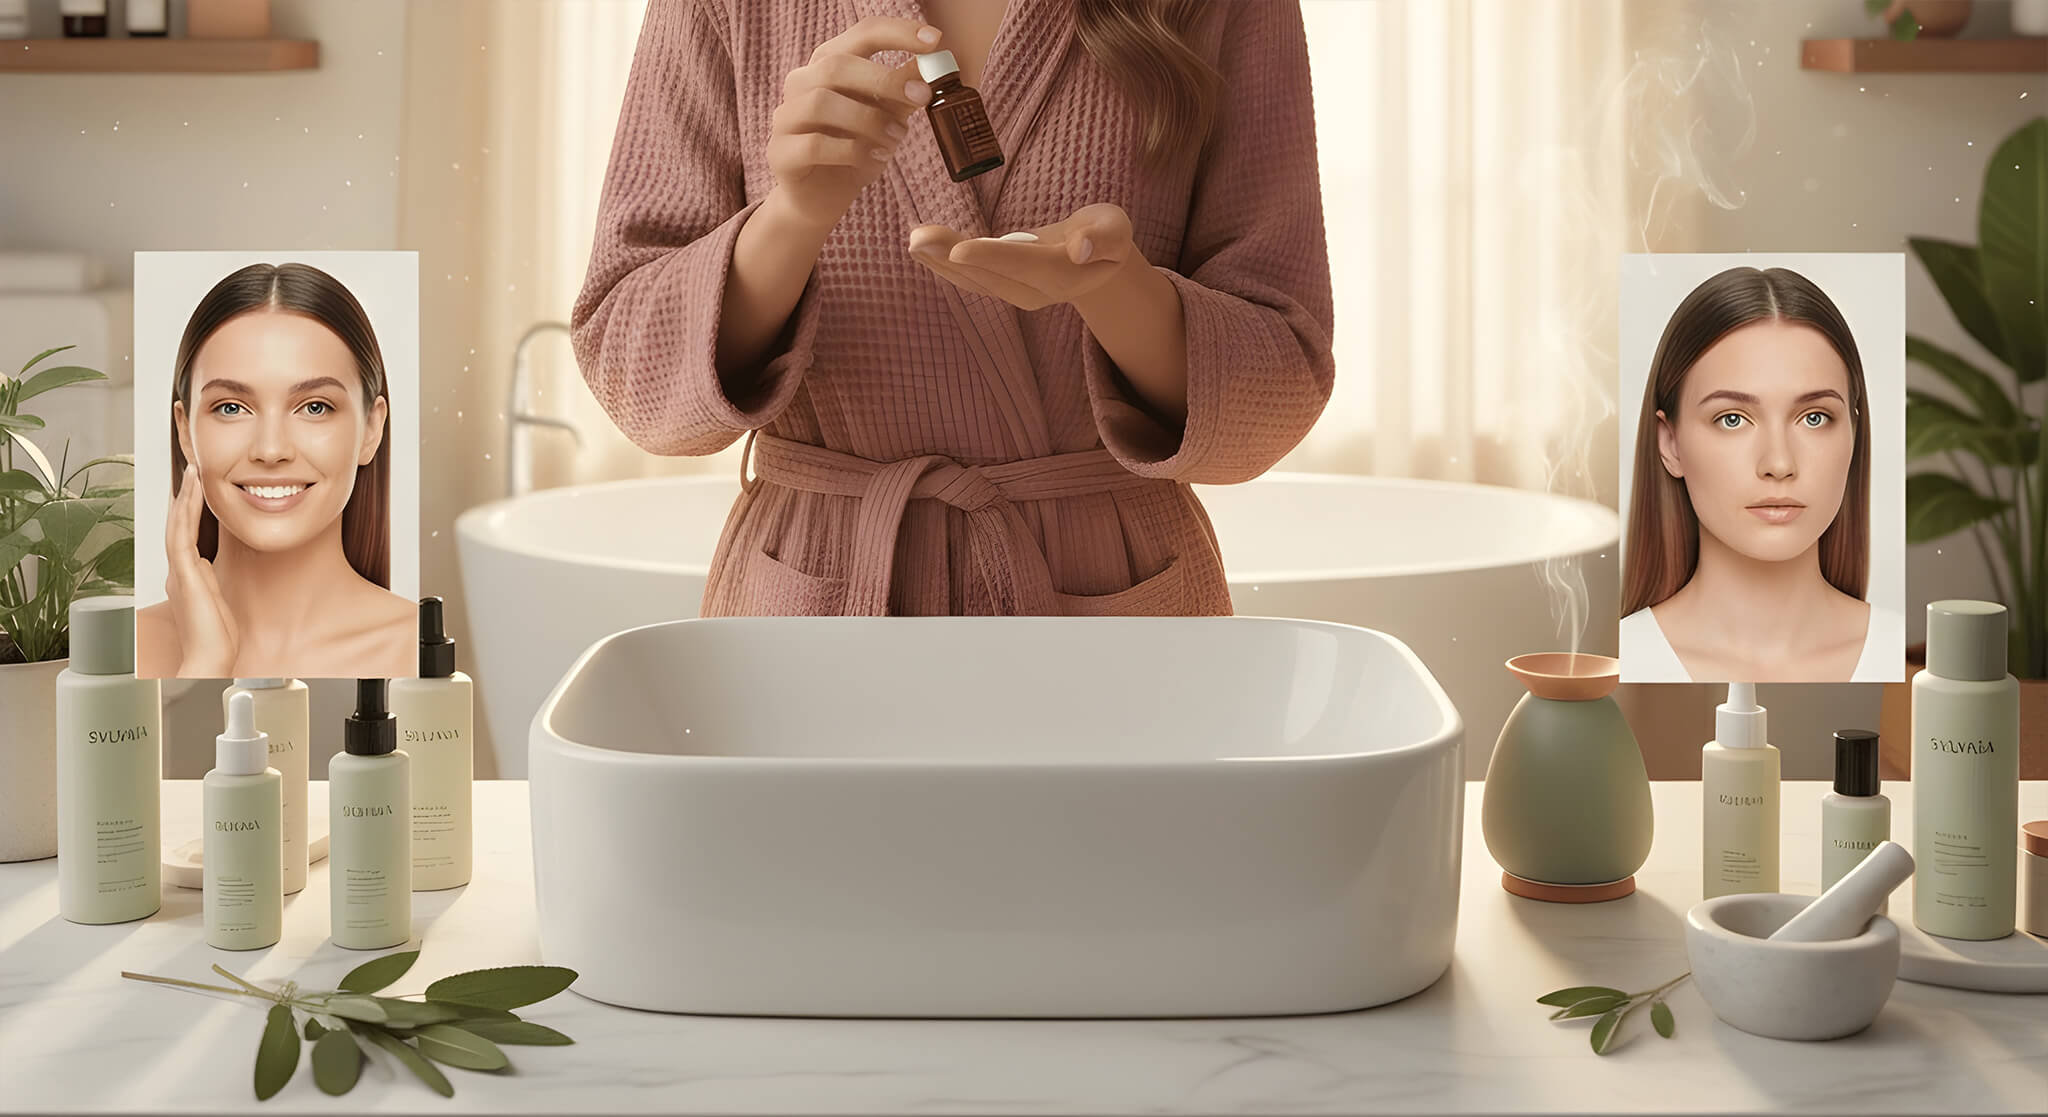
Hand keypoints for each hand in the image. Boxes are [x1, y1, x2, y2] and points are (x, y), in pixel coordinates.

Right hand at [165, 464, 237, 676]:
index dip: (190, 511)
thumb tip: (208, 565)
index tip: (198, 490)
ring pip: (177, 525)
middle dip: (186, 497)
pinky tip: (190, 493)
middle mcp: (178, 571)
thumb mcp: (218, 600)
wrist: (209, 658)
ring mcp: (178, 571)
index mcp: (187, 576)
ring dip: (185, 497)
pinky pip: (181, 535)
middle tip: (194, 470)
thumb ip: (210, 581)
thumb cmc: (217, 637)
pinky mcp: (183, 574)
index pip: (186, 535)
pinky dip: (184, 512)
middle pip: (178, 525)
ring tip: (194, 472)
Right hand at [768, 16, 940, 229]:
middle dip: (884, 79)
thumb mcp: (887, 118)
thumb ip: (903, 92)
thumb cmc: (855, 151)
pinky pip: (814, 144)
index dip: (898, 33)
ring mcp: (786, 117)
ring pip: (821, 103)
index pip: (862, 34)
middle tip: (922, 96)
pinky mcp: (780, 152)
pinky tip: (873, 160)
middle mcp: (801, 83)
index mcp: (829, 65)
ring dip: (868, 120)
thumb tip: (933, 64)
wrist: (821, 199)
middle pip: (836, 65)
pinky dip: (850, 151)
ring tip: (896, 138)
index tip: (934, 39)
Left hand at [907, 204, 1138, 310]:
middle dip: (953, 258)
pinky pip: (968, 278)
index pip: (1028, 268)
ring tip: (913, 240)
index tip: (961, 248)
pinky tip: (920, 247)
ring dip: (940, 262)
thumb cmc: (1104, 235)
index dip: (995, 258)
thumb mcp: (1116, 229)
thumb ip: (1105, 237)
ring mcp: (1015, 293)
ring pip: (974, 280)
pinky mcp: (999, 285)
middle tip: (917, 237)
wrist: (1093, 260)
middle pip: (992, 277)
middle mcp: (1036, 292)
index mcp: (1066, 275)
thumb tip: (1081, 248)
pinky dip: (942, 263)